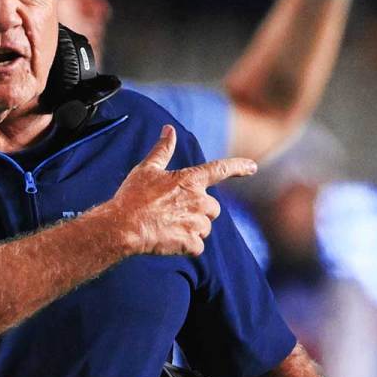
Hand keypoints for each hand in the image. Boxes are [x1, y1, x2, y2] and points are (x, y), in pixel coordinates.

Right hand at [102, 125, 255, 256]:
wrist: (123, 226)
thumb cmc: (133, 196)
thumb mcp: (146, 169)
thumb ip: (163, 149)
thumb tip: (169, 129)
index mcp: (190, 180)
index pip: (220, 169)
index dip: (238, 167)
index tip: (253, 166)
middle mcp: (199, 200)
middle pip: (212, 208)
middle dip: (198, 212)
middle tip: (173, 213)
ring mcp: (197, 222)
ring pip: (204, 228)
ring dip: (191, 230)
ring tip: (167, 227)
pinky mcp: (191, 242)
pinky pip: (197, 246)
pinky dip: (186, 246)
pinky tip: (168, 241)